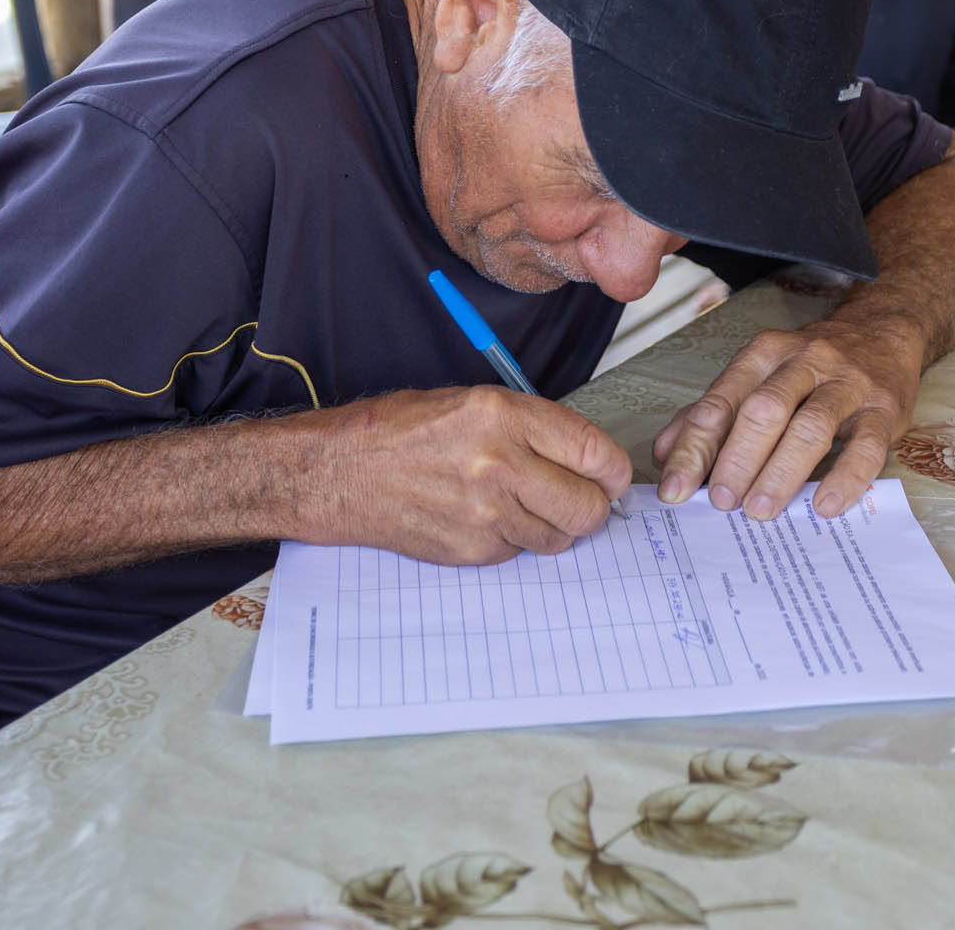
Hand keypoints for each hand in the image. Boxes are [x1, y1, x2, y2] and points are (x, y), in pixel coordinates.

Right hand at [316, 387, 632, 564]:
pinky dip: (515, 539)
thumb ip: (531, 427)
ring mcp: (485, 513)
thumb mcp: (470, 402)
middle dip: (593, 506)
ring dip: (553, 526)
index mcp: (502, 416)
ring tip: (523, 504)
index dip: (613, 471)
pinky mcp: (471, 549)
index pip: (593, 451)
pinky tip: (486, 517)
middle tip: (581, 499)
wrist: (341, 472)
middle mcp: (499, 464)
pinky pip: (520, 552)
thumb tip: (586, 457)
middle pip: (588, 506)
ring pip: (559, 537)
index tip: (613, 477)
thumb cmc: (399, 432)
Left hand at [651, 319, 925, 520]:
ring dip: (781, 472)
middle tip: (721, 501)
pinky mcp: (884, 409)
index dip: (695, 447)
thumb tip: (663, 453)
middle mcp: (804, 362)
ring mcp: (847, 384)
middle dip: (737, 459)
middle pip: (764, 410)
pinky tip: (825, 505)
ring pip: (810, 426)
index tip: (676, 488)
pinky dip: (845, 477)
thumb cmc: (810, 366)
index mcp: (763, 354)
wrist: (882, 333)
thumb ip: (712, 413)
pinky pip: (866, 445)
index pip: (721, 402)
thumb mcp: (758, 376)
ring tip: (760, 510)